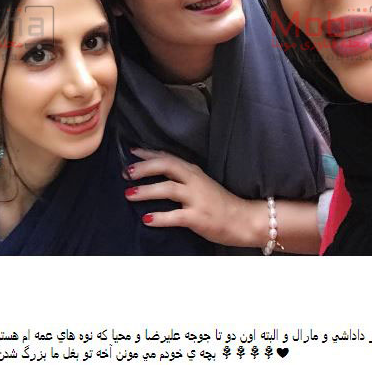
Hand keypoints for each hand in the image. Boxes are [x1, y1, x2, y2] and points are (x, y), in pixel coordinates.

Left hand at [125, 148, 260, 246]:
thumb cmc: (219, 202)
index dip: (148, 153)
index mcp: (193, 171)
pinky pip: (175, 216)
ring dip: (146, 190)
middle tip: (126, 172)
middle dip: (144, 167)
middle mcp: (194, 180)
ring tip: (129, 193)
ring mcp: (197, 198)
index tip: (131, 151)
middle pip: (166, 166)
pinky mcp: (199, 217)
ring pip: (168, 189)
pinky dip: (159, 217)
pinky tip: (146, 219)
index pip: (167, 157)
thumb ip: (181, 177)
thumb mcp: (200, 183)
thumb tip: (155, 172)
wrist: (244, 219)